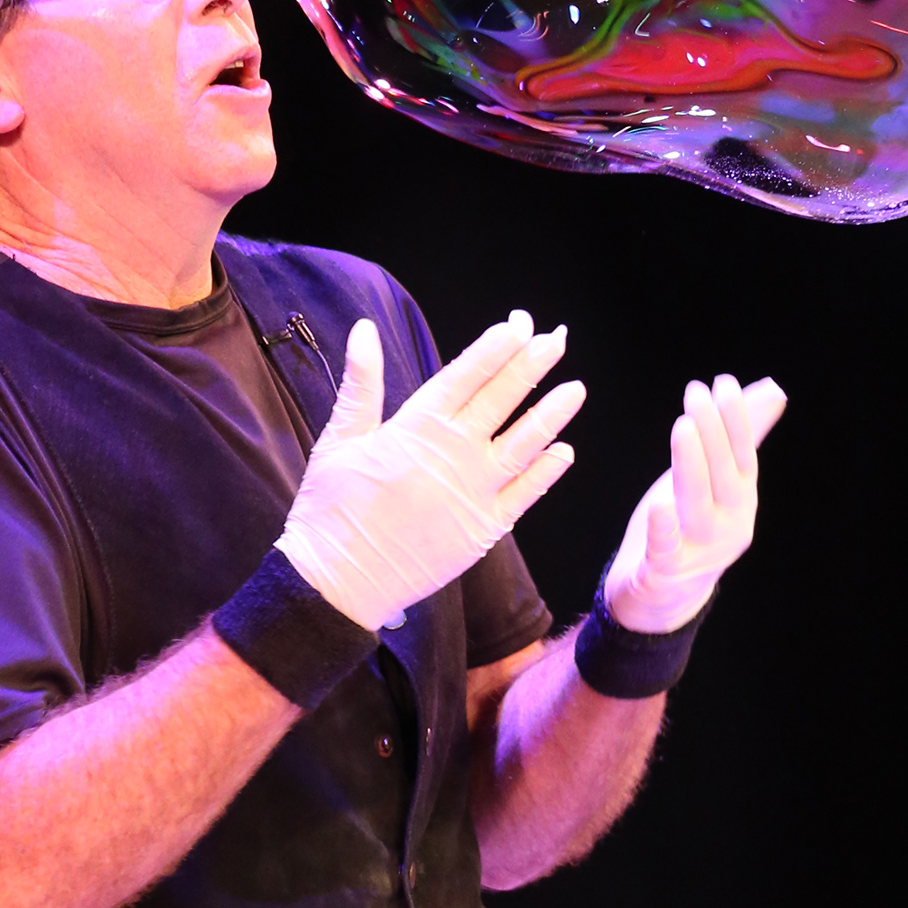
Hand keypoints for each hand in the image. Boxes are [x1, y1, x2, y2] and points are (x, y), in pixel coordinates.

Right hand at [277, 311, 584, 631]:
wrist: (338, 582)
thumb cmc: (330, 510)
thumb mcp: (340, 439)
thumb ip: (362, 383)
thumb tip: (365, 328)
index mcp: (415, 427)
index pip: (465, 374)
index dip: (495, 347)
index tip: (519, 324)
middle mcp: (452, 454)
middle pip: (501, 400)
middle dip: (530, 366)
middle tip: (555, 339)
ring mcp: (473, 492)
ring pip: (523, 444)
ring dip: (551, 414)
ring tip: (576, 388)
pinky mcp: (483, 530)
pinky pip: (525, 495)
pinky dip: (546, 472)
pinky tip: (564, 452)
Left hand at [601, 374, 785, 633]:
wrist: (666, 594)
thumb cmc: (691, 524)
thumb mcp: (717, 480)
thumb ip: (743, 438)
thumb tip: (773, 390)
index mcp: (741, 500)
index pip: (743, 455)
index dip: (736, 419)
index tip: (724, 382)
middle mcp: (729, 524)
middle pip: (722, 474)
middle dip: (712, 431)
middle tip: (697, 392)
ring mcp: (700, 550)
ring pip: (697, 504)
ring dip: (692, 463)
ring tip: (683, 425)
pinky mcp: (665, 569)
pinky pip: (667, 548)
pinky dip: (664, 527)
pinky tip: (658, 505)